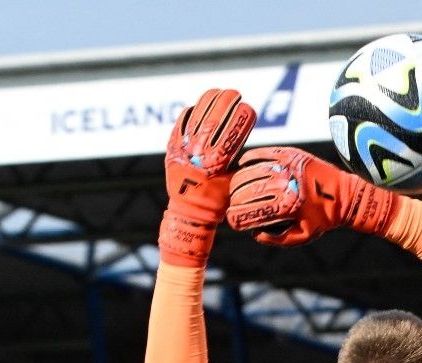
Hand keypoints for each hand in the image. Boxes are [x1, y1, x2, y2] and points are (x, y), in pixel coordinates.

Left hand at [160, 88, 256, 266]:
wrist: (188, 212)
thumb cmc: (216, 200)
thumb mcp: (234, 182)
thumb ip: (240, 163)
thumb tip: (249, 146)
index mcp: (216, 164)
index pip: (231, 134)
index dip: (241, 119)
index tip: (248, 107)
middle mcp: (197, 156)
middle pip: (212, 121)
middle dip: (225, 104)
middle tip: (235, 92)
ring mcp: (182, 151)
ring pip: (195, 120)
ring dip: (208, 103)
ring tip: (218, 91)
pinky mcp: (172, 150)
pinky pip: (179, 126)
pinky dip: (188, 115)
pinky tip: (197, 105)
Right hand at [226, 147, 398, 246]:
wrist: (345, 194)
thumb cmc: (323, 219)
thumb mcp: (302, 236)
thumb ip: (276, 239)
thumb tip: (254, 233)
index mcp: (286, 207)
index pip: (248, 213)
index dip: (236, 219)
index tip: (234, 222)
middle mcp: (285, 184)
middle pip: (244, 192)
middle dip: (235, 201)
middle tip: (234, 205)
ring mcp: (286, 166)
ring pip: (249, 172)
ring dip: (238, 182)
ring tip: (237, 189)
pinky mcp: (289, 153)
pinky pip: (261, 153)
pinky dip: (248, 159)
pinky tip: (243, 166)